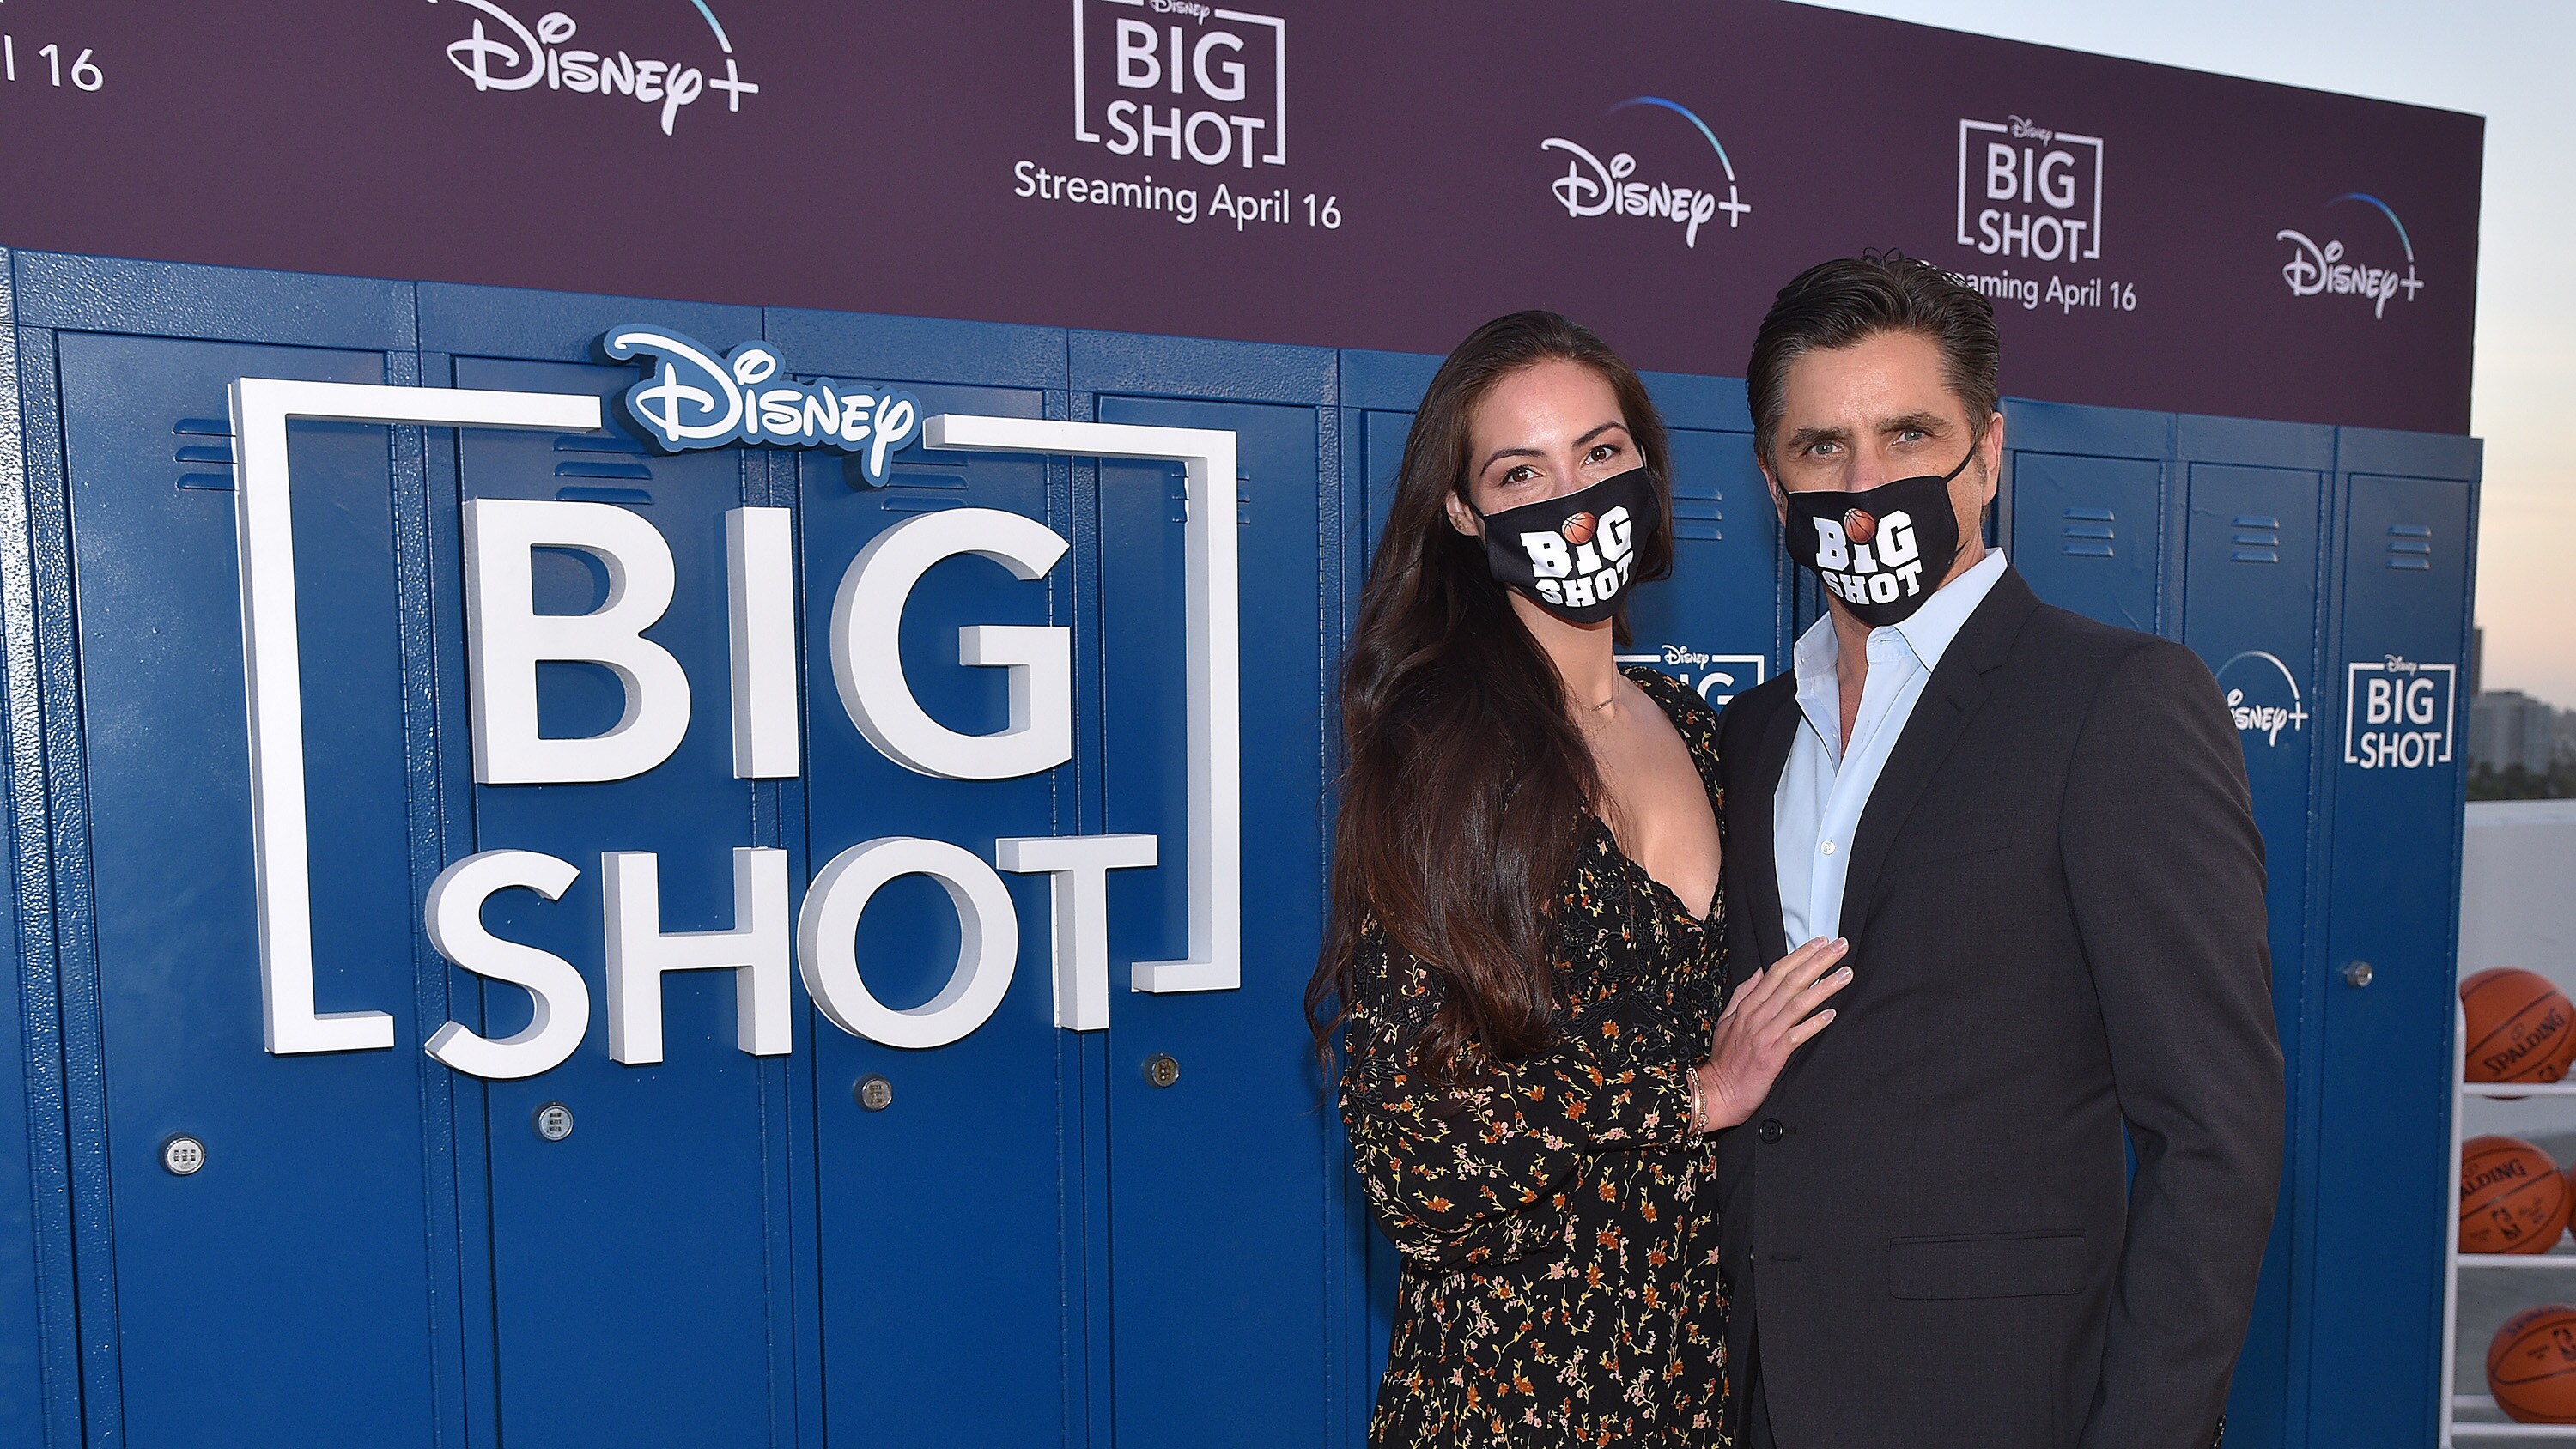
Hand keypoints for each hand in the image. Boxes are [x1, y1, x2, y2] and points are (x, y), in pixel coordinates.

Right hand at [1691, 937, 1850, 1132]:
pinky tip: (1832, 1014)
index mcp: (1748, 1006)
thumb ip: (1744, 994)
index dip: (1800, 955)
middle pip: (1791, 981)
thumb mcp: (1727, 1020)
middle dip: (1818, 961)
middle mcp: (1757, 1015)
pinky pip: (1797, 1035)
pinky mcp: (1772, 1055)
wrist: (1718, 1092)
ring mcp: (1765, 1034)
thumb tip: (1760, 972)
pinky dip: (1814, 1023)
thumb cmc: (1726, 1060)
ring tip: (1845, 974)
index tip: (1820, 942)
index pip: (1777, 971)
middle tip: (1839, 947)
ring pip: (1798, 1003)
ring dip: (1824, 987)